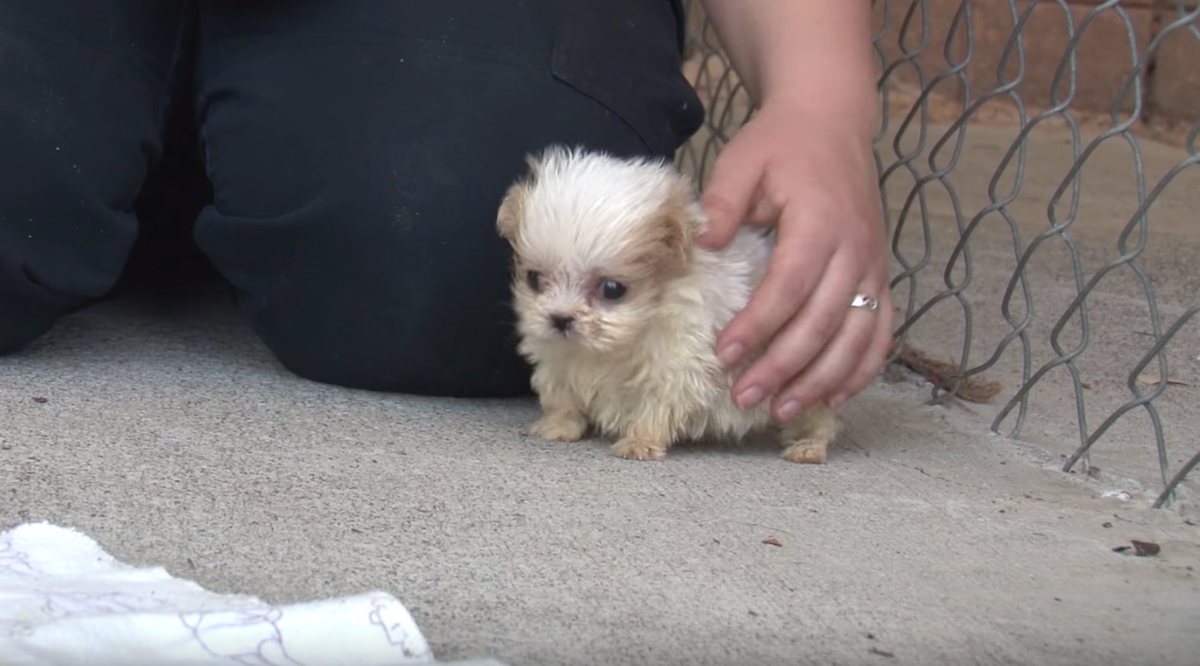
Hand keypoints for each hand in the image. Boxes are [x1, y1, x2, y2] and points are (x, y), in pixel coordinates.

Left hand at [696, 98, 892, 419]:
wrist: (833, 122)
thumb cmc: (780, 145)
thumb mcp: (741, 161)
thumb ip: (722, 202)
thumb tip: (702, 243)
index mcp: (820, 220)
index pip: (790, 285)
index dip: (759, 325)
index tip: (725, 355)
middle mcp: (855, 248)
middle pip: (823, 321)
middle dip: (783, 366)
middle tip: (745, 396)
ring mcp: (873, 266)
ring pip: (857, 337)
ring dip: (822, 379)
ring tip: (784, 410)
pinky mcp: (880, 277)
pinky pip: (880, 333)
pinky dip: (861, 370)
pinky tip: (834, 398)